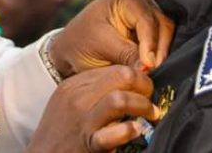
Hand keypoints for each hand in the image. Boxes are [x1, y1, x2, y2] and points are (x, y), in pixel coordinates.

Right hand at [28, 65, 159, 152]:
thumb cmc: (60, 130)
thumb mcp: (69, 101)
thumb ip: (93, 89)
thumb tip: (127, 82)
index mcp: (74, 84)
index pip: (115, 68)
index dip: (137, 76)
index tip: (145, 87)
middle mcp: (78, 98)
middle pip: (121, 77)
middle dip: (144, 85)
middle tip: (151, 97)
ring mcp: (83, 121)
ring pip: (119, 100)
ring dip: (142, 105)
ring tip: (151, 114)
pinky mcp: (87, 143)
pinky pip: (111, 134)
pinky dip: (128, 131)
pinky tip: (135, 130)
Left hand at [50, 0, 174, 76]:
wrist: (74, 49)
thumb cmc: (82, 42)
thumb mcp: (101, 47)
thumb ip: (126, 54)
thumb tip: (149, 67)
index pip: (146, 19)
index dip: (150, 43)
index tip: (148, 65)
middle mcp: (143, 1)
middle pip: (163, 25)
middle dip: (159, 50)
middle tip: (153, 72)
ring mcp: (150, 15)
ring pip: (167, 35)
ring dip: (161, 54)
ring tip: (152, 73)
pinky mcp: (153, 31)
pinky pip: (164, 43)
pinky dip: (159, 56)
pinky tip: (152, 71)